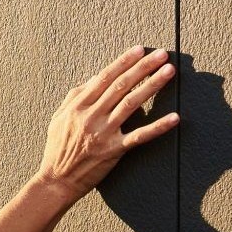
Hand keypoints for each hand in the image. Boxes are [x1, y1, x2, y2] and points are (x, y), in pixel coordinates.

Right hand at [35, 46, 178, 201]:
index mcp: (78, 106)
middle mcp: (91, 116)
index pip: (104, 77)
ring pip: (132, 104)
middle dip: (143, 67)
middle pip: (121, 85)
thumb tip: (95, 78)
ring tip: (168, 72)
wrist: (57, 181)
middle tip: (161, 55)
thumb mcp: (59, 118)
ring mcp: (103, 133)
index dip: (123, 62)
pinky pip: (139, 136)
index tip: (139, 50)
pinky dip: (158, 127)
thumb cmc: (57, 149)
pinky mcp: (114, 150)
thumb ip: (75, 96)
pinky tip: (175, 117)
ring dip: (152, 85)